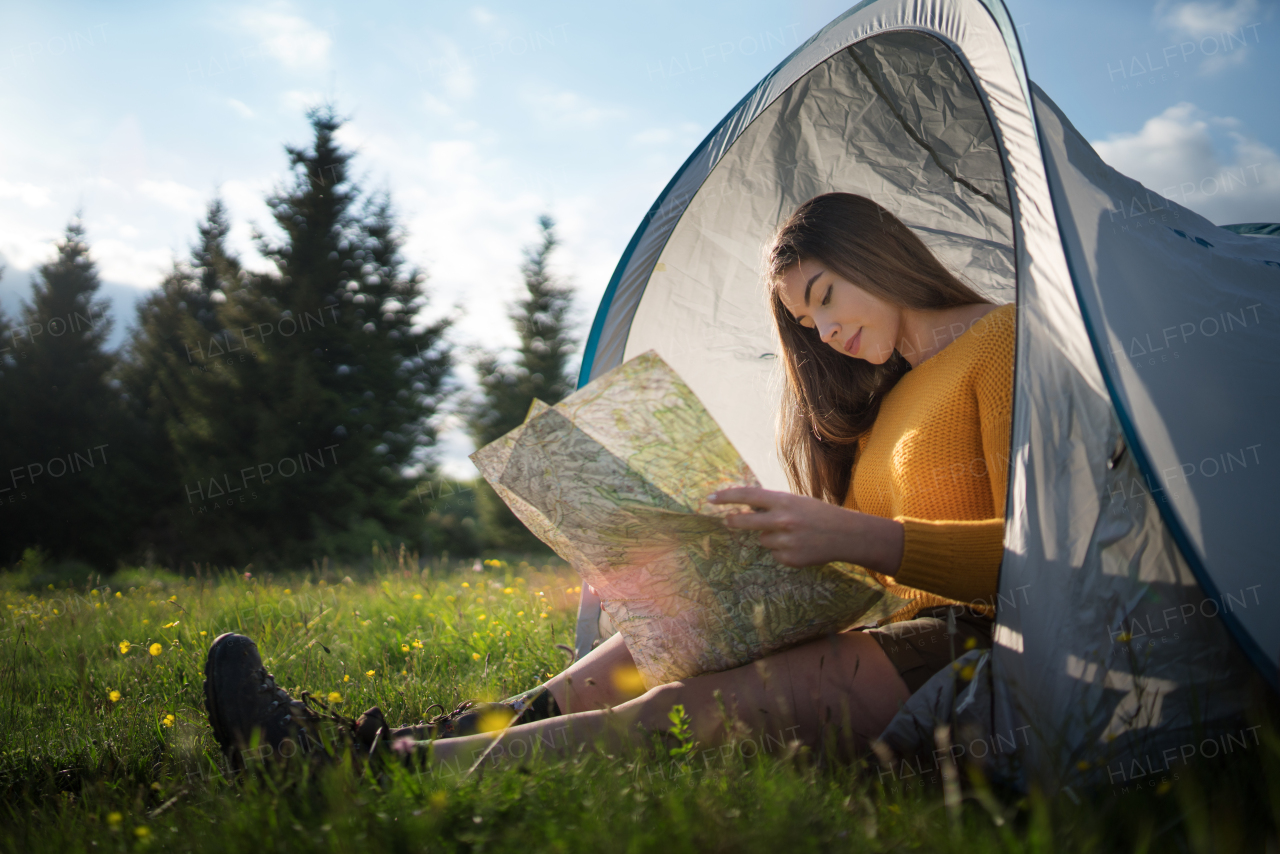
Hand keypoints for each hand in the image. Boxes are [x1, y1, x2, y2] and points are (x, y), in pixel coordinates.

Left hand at [709, 487, 903, 574]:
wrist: (845, 535)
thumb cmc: (818, 514)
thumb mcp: (796, 501)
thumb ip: (772, 504)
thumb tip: (744, 507)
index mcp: (783, 501)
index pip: (747, 495)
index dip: (726, 496)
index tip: (710, 498)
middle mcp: (782, 520)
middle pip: (744, 521)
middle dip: (733, 521)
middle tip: (726, 520)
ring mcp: (785, 541)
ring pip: (762, 539)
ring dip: (770, 536)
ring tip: (793, 534)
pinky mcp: (789, 559)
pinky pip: (774, 554)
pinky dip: (782, 550)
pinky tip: (799, 546)